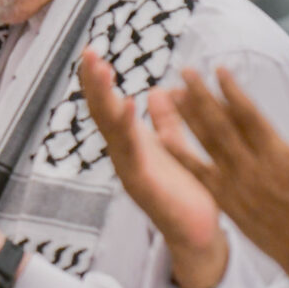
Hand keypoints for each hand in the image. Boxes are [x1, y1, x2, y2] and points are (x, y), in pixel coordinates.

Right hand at [79, 49, 226, 287]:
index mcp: (134, 145)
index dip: (100, 82)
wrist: (199, 235)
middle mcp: (126, 156)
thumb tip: (158, 92)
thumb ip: (167, 122)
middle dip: (94, 84)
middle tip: (89, 53)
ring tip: (101, 69)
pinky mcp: (143, 185)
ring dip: (105, 97)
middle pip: (104, 114)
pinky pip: (132, 152)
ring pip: (112, 128)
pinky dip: (128, 127)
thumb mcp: (176, 148)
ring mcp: (130, 171)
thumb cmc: (187, 194)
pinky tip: (129, 104)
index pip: (111, 107)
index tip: (93, 53)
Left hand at [161, 68, 288, 276]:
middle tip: (185, 70)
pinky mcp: (226, 200)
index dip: (233, 92)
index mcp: (279, 158)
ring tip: (170, 94)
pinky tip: (163, 138)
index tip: (219, 70)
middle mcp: (252, 168)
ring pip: (206, 145)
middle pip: (220, 125)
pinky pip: (198, 174)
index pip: (250, 117)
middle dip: (201, 96)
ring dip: (187, 118)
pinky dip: (180, 155)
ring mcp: (235, 185)